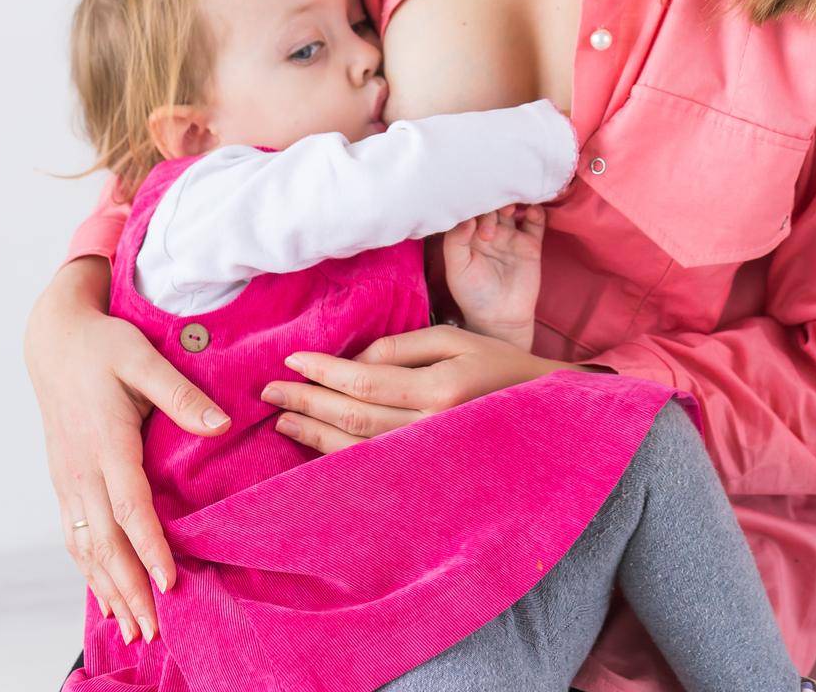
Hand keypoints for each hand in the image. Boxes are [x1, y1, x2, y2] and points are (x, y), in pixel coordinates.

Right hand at [24, 257, 232, 644]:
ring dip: (109, 590)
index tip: (170, 582)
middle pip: (105, 543)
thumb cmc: (104, 347)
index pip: (130, 507)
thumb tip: (221, 424)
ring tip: (134, 628)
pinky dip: (90, 571)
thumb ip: (181, 394)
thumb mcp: (144, 359)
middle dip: (129, 589)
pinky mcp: (64, 483)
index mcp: (107, 442)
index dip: (150, 548)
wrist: (55, 343)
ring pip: (86, 548)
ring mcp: (68, 480)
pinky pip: (74, 537)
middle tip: (155, 629)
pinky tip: (106, 594)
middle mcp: (82, 470)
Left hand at [259, 323, 585, 453]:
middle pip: (352, 417)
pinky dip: (337, 458)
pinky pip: (371, 469)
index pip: (364, 380)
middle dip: (307, 401)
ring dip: (313, 432)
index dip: (324, 371)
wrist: (546, 423)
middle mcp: (429, 430)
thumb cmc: (500, 369)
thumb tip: (355, 356)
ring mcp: (426, 460)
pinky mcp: (424, 477)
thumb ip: (404, 345)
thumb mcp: (456, 339)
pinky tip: (314, 445)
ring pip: (355, 449)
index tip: (291, 360)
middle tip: (269, 390)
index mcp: (438, 390)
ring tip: (283, 417)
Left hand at [442, 202, 545, 349]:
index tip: (473, 215)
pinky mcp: (530, 244)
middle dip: (491, 205)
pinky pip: (535, 223)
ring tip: (510, 207)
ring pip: (512, 209)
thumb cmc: (473, 295)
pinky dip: (535, 213)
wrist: (500, 319)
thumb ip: (456, 240)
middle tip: (491, 218)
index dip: (472, 206)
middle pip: (491, 205)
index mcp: (468, 235)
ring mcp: (510, 236)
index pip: (470, 209)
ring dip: (512, 201)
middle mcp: (489, 231)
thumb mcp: (456, 269)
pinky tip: (532, 212)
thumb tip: (466, 216)